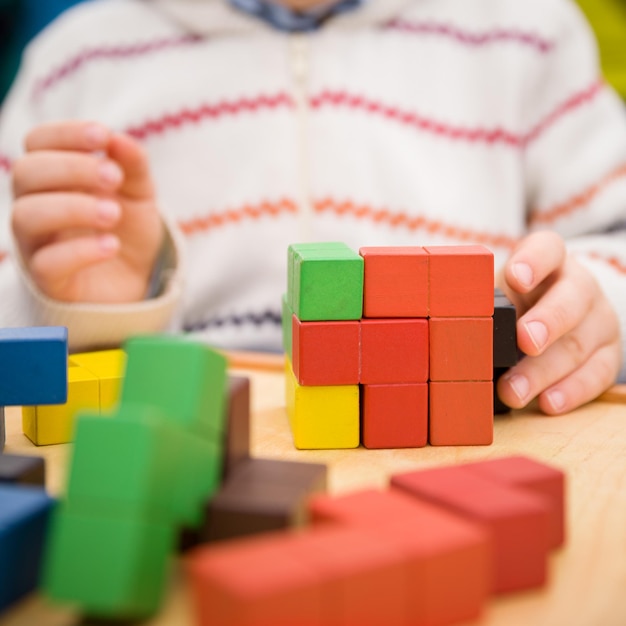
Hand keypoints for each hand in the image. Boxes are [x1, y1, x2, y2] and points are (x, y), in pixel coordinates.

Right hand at [11, 120, 162, 302]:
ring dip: (72, 207)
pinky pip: (46, 264)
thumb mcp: (139, 192)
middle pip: (25, 173)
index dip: (64, 134)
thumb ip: (132, 165)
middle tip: (113, 177)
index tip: (102, 136)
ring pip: (27, 216)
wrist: (139, 278)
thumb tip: (118, 138)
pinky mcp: (49, 281)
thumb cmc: (128, 227)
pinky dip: (80, 251)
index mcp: (53, 177)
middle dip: (71, 168)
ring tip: (113, 213)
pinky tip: (111, 245)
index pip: (37, 142)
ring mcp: (37, 243)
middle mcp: (35, 205)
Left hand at [496, 231, 621, 413]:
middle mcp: (579, 285)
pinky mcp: (607, 353)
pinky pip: (596, 373)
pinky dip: (570, 391)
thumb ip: (483, 301)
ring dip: (543, 371)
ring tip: (513, 391)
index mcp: (550, 260)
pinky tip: (548, 402)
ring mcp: (599, 319)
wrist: (559, 312)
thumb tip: (448, 327)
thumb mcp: (502, 290)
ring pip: (579, 343)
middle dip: (547, 322)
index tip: (516, 278)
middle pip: (571, 299)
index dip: (533, 261)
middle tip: (525, 341)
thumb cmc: (519, 299)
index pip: (547, 249)